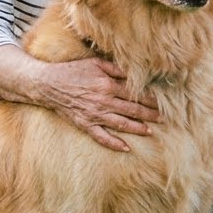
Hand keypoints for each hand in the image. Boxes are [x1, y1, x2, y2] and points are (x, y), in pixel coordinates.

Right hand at [36, 57, 160, 151]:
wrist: (47, 84)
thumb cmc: (73, 71)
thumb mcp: (96, 64)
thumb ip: (117, 69)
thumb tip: (136, 73)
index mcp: (107, 85)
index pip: (135, 94)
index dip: (150, 99)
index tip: (164, 102)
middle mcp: (103, 101)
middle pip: (132, 109)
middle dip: (150, 114)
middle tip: (164, 118)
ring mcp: (93, 114)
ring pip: (120, 124)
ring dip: (137, 128)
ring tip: (151, 131)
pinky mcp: (84, 124)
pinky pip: (101, 137)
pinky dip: (113, 143)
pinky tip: (126, 148)